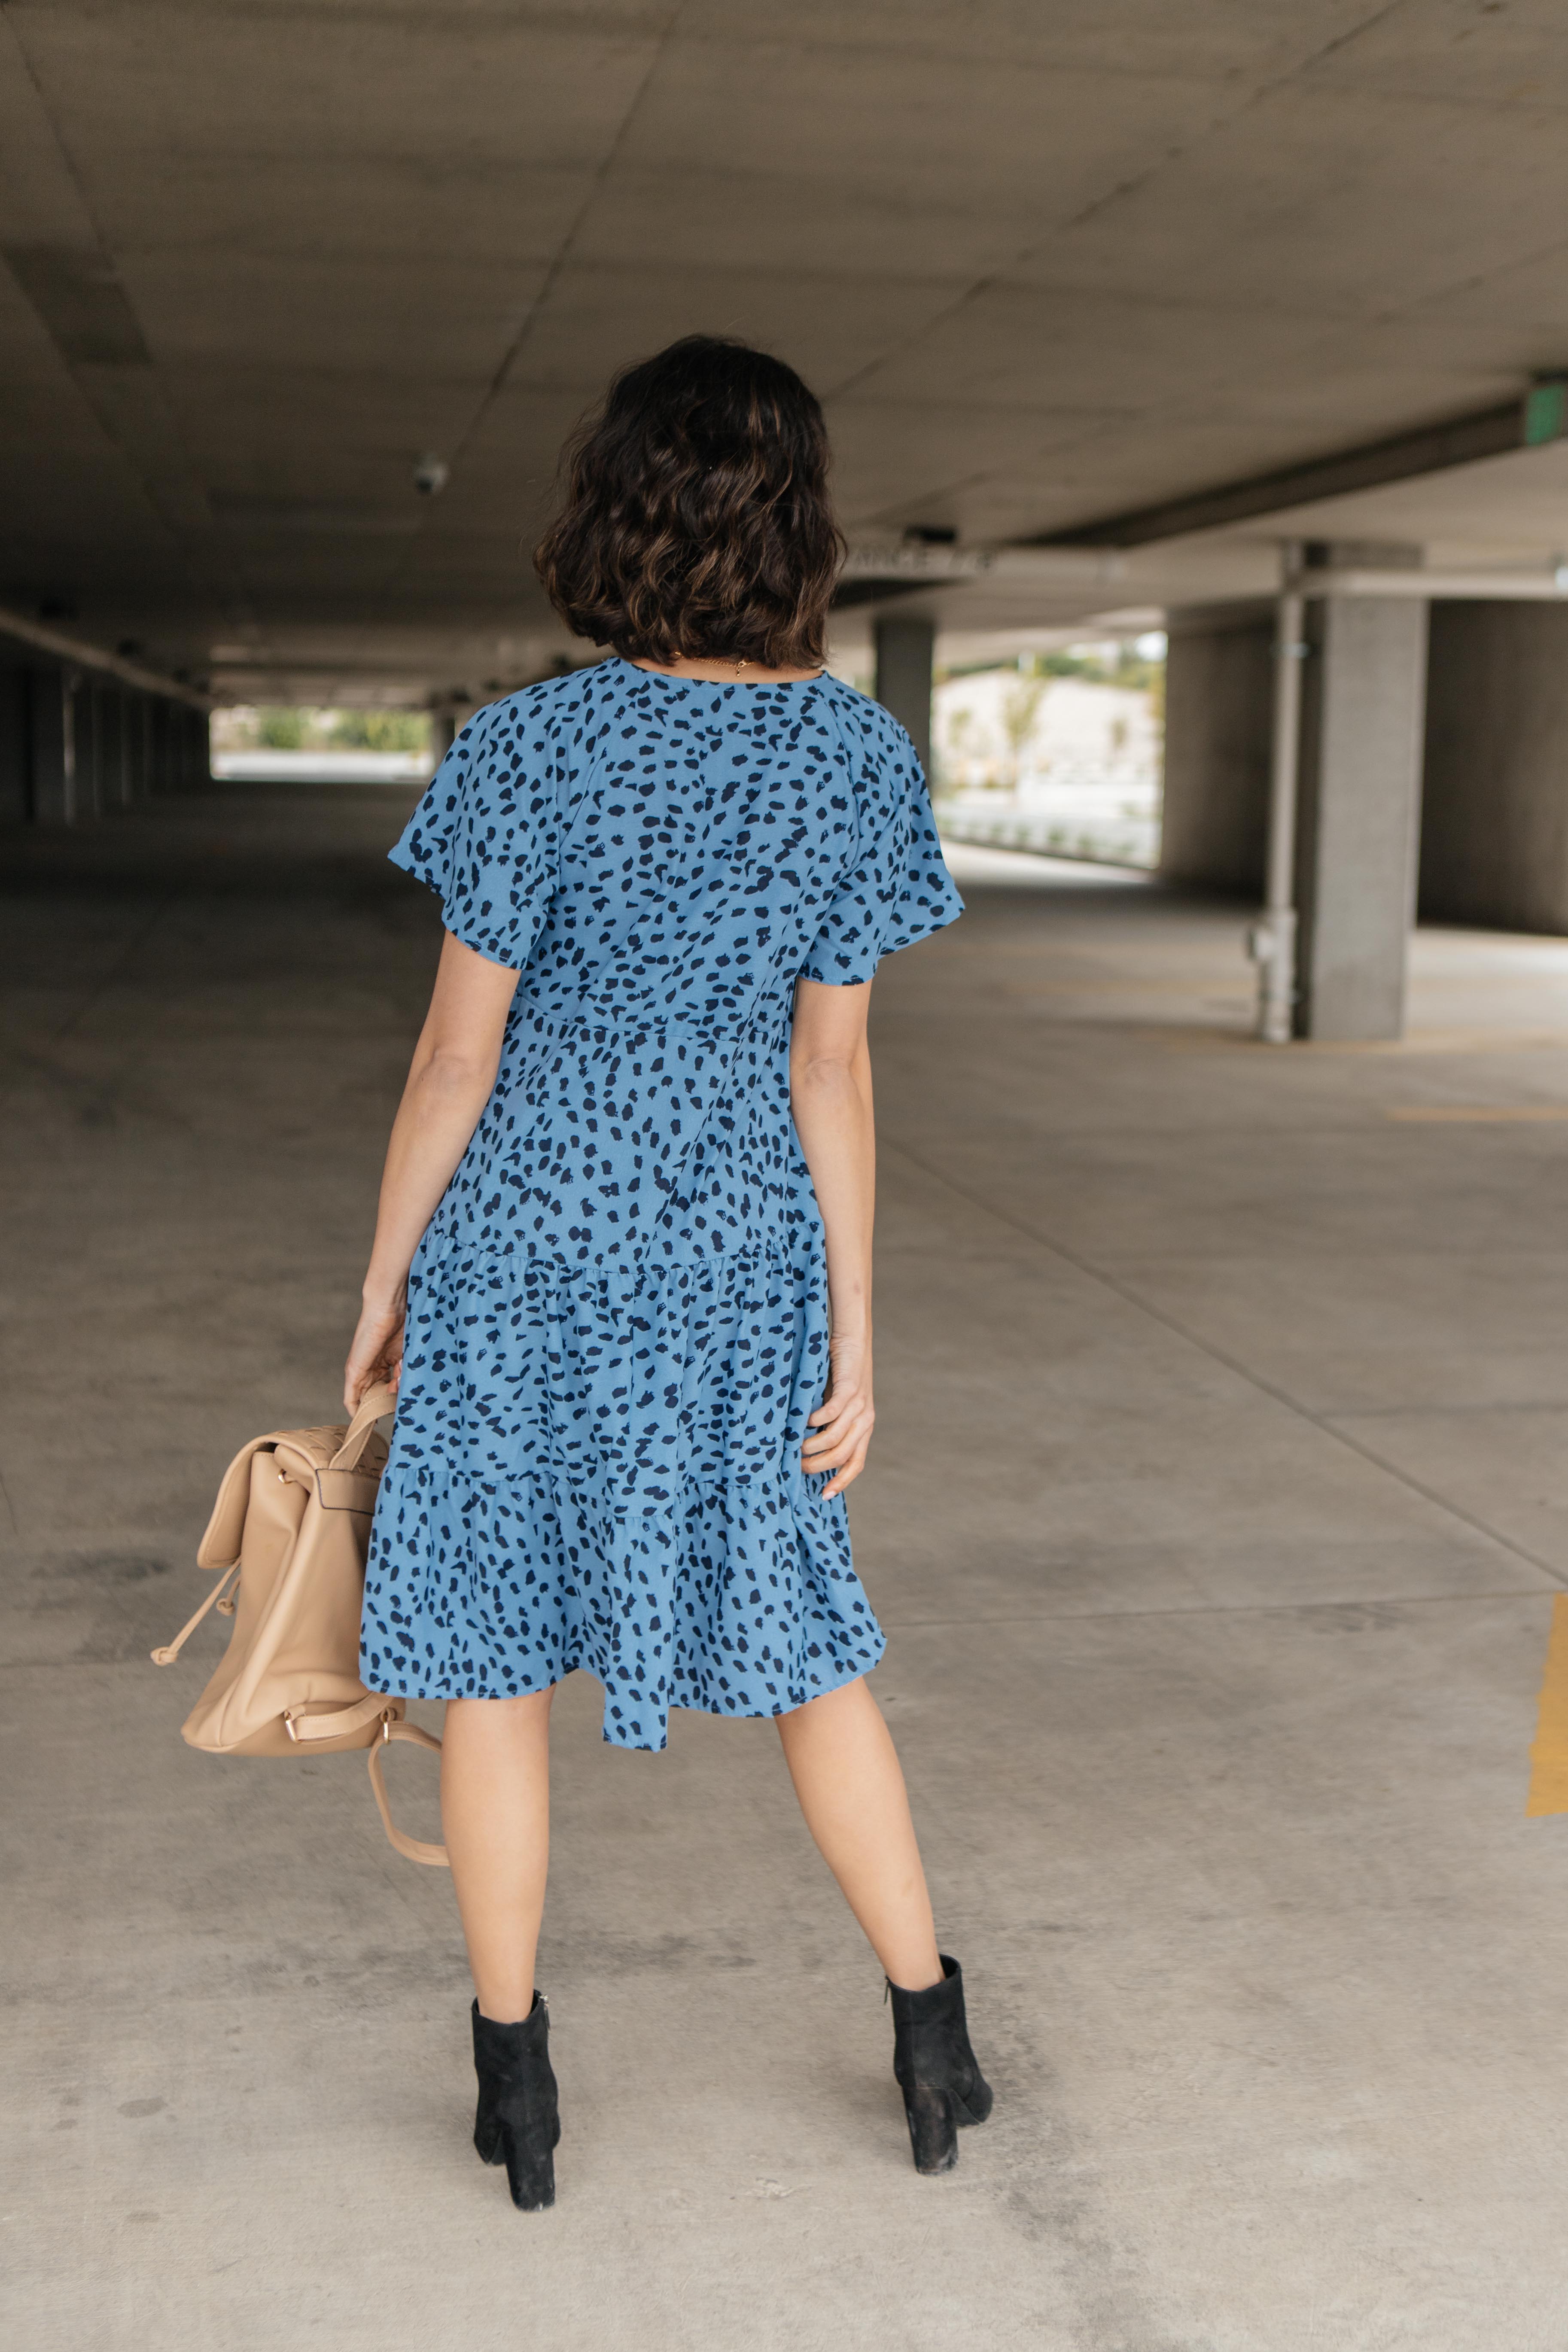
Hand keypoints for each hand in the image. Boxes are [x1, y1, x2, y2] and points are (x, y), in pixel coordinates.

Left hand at [344, 1287, 406, 1414]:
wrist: (390, 1306)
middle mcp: (372, 1368)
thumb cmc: (404, 1323)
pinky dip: (356, 1409)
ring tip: (395, 1400)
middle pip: (378, 1395)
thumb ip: (405, 1374)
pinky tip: (362, 1419)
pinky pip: (351, 1397)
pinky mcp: (353, 1371)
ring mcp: (362, 1369)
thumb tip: (403, 1392)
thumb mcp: (408, 1355)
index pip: (389, 1389)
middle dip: (389, 1404)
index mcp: (386, 1363)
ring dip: (379, 1406)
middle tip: (402, 1403)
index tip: (406, 1407)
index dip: (396, 1400)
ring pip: (367, 1398)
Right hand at [802, 1339, 874, 1499]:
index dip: (841, 1482)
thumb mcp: (837, 1406)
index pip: (856, 1464)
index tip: (823, 1496)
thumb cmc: (839, 1373)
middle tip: (797, 1464)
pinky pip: (831, 1413)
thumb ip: (829, 1426)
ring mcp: (859, 1405)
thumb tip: (805, 1450)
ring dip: (812, 1446)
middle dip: (817, 1466)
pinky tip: (802, 1421)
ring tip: (795, 1445)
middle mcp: (865, 1420)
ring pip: (835, 1439)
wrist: (853, 1338)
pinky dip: (815, 1421)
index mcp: (864, 1428)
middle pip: (841, 1456)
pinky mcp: (849, 1388)